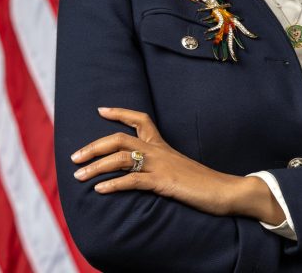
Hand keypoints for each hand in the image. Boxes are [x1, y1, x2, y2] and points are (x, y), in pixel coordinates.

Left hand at [70, 107, 238, 216]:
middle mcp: (159, 151)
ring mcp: (160, 165)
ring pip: (120, 158)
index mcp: (163, 146)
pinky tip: (100, 190)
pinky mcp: (163, 182)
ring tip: (79, 175)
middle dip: (93, 146)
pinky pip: (132, 180)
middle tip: (74, 157)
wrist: (226, 191)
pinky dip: (113, 184)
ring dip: (95, 166)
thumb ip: (162, 167)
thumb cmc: (204, 184)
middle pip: (119, 139)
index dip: (119, 113)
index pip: (141, 120)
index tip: (100, 110)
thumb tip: (145, 173)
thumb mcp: (179, 170)